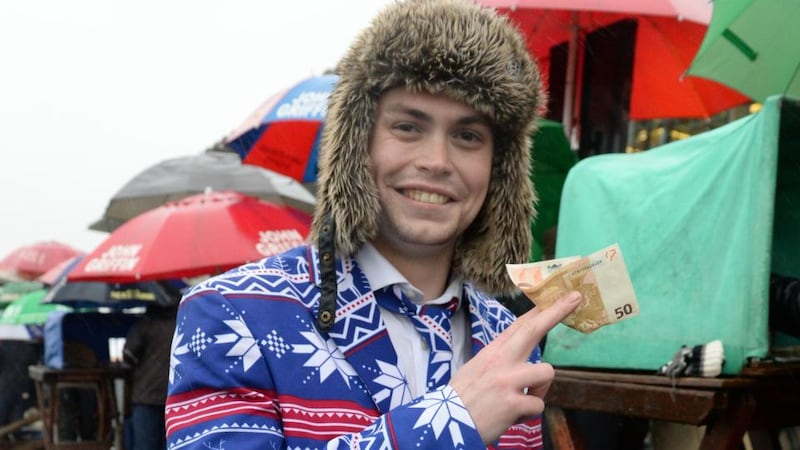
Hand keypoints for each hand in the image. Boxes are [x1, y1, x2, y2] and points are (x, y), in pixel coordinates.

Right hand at [449, 290, 581, 443]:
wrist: (446, 422)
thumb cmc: (463, 396)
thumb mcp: (476, 368)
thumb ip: (500, 358)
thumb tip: (520, 351)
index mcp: (493, 352)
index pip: (520, 325)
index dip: (541, 310)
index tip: (558, 296)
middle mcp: (501, 361)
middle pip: (533, 329)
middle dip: (556, 312)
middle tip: (575, 298)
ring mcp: (508, 380)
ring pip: (546, 372)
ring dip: (540, 389)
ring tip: (522, 400)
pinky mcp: (513, 402)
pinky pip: (538, 405)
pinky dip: (528, 413)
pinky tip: (512, 416)